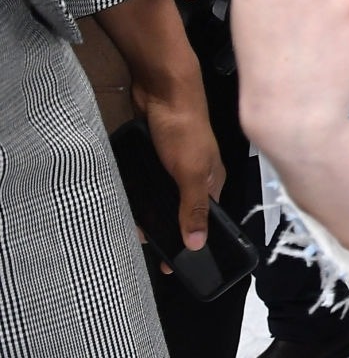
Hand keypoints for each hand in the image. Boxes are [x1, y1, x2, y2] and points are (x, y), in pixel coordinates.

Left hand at [129, 41, 224, 255]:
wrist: (161, 92)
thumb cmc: (184, 131)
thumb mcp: (191, 174)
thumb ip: (194, 208)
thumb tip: (199, 243)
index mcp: (214, 180)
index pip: (206, 220)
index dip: (192, 242)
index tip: (173, 265)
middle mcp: (198, 174)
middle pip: (183, 210)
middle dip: (166, 229)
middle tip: (146, 247)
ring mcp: (176, 164)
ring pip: (163, 197)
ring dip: (149, 213)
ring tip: (131, 229)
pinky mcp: (156, 155)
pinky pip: (147, 183)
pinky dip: (138, 195)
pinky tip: (126, 203)